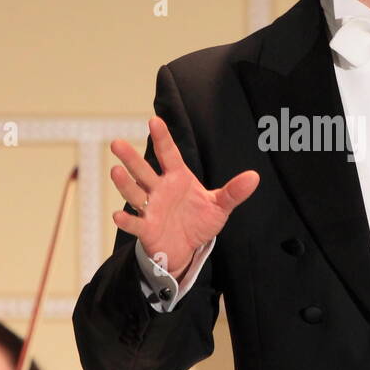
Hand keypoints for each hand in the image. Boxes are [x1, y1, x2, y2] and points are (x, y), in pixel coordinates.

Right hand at [110, 115, 258, 271]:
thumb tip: (254, 177)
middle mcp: (160, 189)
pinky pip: (135, 223)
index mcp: (178, 178)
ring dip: (125, 183)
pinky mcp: (147, 229)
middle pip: (144, 170)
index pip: (169, 154)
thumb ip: (233, 192)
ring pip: (135, 193)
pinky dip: (126, 220)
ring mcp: (151, 208)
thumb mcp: (219, 206)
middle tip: (117, 143)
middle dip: (131, 158)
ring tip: (115, 170)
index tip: (154, 120)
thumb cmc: (199, 221)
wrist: (188, 248)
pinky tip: (118, 215)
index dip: (162, 138)